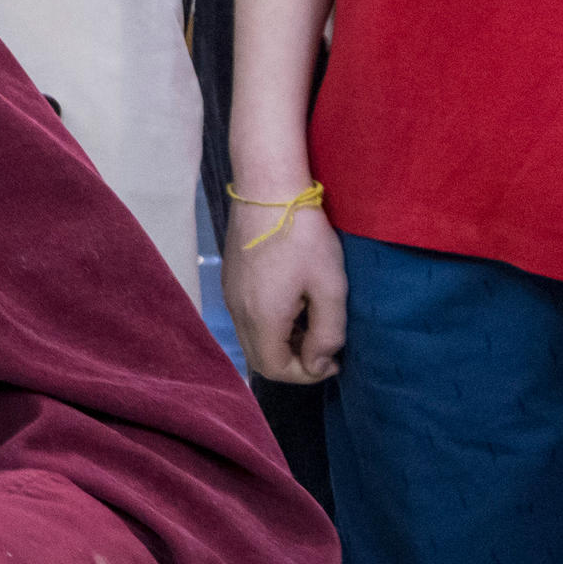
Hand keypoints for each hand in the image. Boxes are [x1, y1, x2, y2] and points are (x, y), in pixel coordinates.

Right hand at [225, 199, 345, 383]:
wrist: (268, 189)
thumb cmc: (305, 236)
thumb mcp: (330, 287)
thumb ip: (327, 333)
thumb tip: (317, 364)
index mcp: (263, 318)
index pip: (276, 370)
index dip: (306, 374)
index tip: (333, 359)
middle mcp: (238, 312)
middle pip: (260, 360)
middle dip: (293, 362)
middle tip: (322, 345)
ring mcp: (229, 294)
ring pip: (252, 339)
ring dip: (281, 343)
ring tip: (310, 322)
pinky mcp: (229, 279)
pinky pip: (246, 318)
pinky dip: (268, 325)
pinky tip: (291, 301)